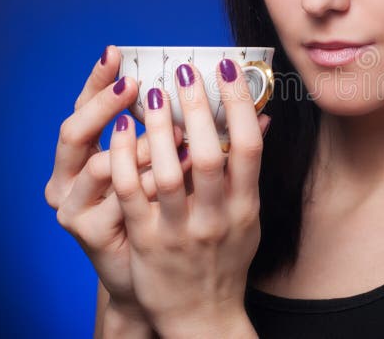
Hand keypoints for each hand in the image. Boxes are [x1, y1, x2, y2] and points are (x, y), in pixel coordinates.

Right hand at [44, 45, 190, 317]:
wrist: (155, 280)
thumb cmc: (162, 214)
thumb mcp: (163, 167)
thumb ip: (178, 131)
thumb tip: (222, 93)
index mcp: (82, 154)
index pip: (83, 107)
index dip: (97, 80)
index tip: (117, 53)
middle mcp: (67, 178)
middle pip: (74, 130)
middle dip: (106, 105)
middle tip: (136, 84)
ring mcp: (73, 206)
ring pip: (101, 165)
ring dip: (141, 147)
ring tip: (174, 133)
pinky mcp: (88, 232)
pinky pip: (122, 201)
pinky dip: (151, 183)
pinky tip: (179, 170)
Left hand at [108, 59, 268, 337]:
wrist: (201, 315)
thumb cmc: (225, 259)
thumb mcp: (249, 217)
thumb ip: (249, 171)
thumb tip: (261, 119)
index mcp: (245, 207)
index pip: (249, 148)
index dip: (239, 104)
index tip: (226, 69)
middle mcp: (216, 218)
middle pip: (209, 155)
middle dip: (197, 107)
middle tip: (184, 71)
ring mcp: (180, 231)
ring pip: (167, 172)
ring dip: (159, 128)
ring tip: (152, 94)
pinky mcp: (146, 242)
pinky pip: (131, 194)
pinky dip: (125, 158)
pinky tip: (121, 130)